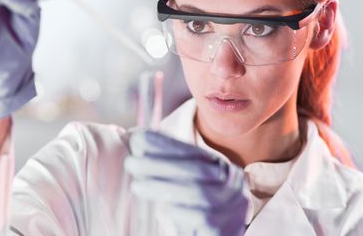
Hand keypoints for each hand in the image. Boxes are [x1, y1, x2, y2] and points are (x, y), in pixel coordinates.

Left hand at [125, 130, 249, 235]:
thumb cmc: (194, 209)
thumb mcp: (183, 182)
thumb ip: (164, 161)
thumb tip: (132, 135)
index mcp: (219, 166)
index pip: (193, 151)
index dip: (165, 143)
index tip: (137, 137)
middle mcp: (231, 182)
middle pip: (196, 169)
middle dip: (160, 164)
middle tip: (130, 163)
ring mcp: (232, 205)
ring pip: (198, 192)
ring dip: (163, 187)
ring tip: (136, 186)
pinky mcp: (224, 228)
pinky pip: (203, 217)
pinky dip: (180, 211)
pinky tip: (161, 208)